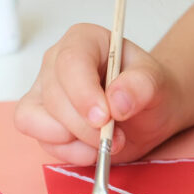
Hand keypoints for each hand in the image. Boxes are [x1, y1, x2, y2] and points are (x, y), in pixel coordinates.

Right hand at [14, 23, 186, 164]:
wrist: (146, 113)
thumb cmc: (146, 90)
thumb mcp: (156, 83)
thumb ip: (142, 86)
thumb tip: (117, 101)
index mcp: (83, 41)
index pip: (70, 62)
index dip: (83, 93)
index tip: (104, 118)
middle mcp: (56, 62)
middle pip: (53, 96)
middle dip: (84, 126)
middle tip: (117, 137)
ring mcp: (43, 92)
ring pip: (37, 119)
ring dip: (74, 141)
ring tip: (106, 142)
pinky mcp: (39, 121)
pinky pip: (41, 141)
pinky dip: (69, 153)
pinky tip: (92, 149)